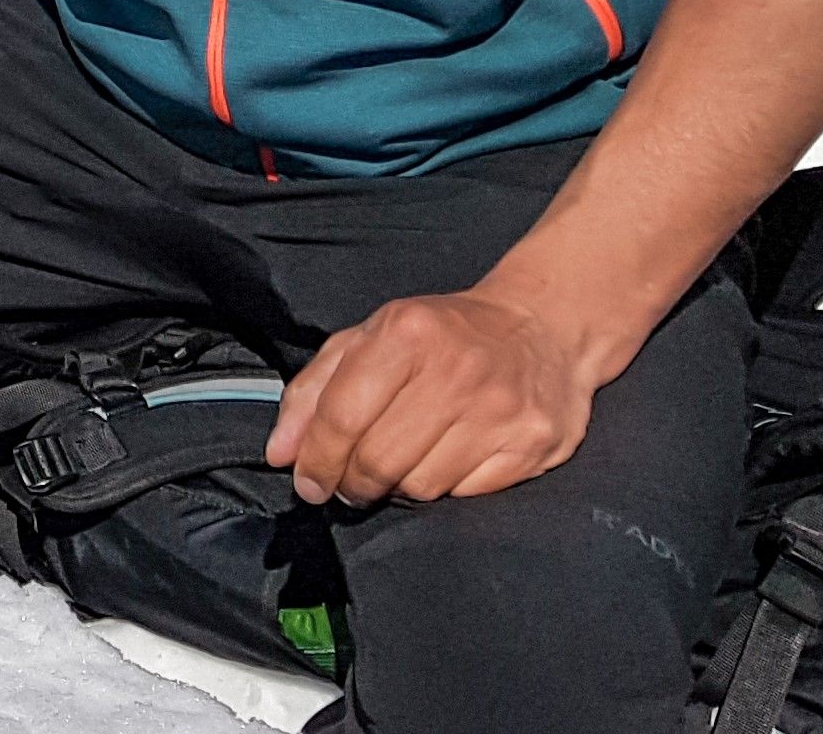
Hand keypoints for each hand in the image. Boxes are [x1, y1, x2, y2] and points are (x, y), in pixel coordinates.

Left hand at [266, 289, 598, 503]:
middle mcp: (456, 370)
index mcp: (406, 333)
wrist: (541, 327)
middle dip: (352, 483)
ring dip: (398, 487)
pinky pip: (466, 495)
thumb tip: (281, 454)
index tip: (307, 482)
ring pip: (420, 486)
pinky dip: (445, 488)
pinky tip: (446, 460)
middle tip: (350, 483)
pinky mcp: (533, 444)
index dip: (316, 458)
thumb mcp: (368, 338)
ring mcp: (500, 410)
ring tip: (402, 463)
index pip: (342, 416)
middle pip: (378, 459)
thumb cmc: (441, 335)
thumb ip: (313, 392)